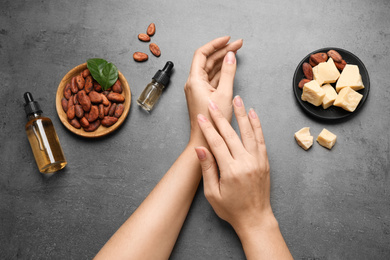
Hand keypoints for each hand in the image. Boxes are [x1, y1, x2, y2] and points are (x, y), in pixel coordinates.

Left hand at [184, 36, 242, 141]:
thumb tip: (231, 56)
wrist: (204, 139)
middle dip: (222, 50)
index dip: (215, 44)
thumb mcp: (224, 94)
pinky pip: (212, 78)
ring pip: (211, 69)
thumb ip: (228, 73)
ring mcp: (198, 89)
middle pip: (207, 60)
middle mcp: (194, 83)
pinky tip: (230, 66)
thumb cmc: (212, 122)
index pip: (202, 54)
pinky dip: (222, 71)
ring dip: (223, 60)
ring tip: (237, 52)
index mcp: (194, 80)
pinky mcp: (203, 94)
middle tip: (238, 44)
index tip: (228, 39)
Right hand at [195, 96, 273, 230]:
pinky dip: (257, 125)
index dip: (207, 128)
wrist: (255, 218)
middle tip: (213, 104)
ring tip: (237, 99)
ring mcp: (257, 161)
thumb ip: (207, 169)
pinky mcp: (264, 162)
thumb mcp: (212, 193)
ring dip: (242, 114)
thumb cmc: (232, 209)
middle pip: (231, 134)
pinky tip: (253, 114)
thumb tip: (200, 149)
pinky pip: (260, 139)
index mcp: (230, 171)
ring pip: (249, 132)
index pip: (216, 143)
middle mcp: (245, 163)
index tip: (201, 117)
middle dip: (220, 117)